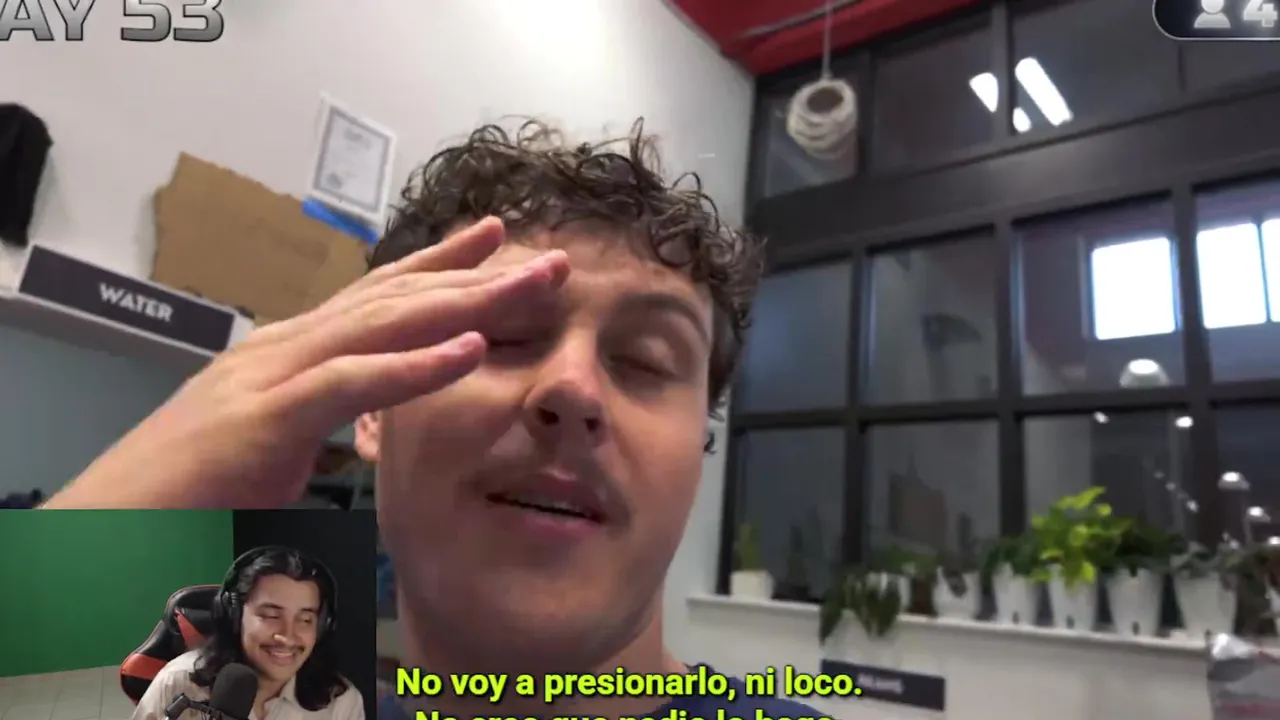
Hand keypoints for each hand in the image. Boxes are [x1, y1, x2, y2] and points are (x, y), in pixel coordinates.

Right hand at [44, 217, 568, 508]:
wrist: (100, 531)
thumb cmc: (185, 499)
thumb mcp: (269, 454)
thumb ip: (317, 432)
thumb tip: (364, 436)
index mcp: (287, 356)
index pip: (377, 300)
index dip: (441, 268)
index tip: (498, 244)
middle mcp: (283, 350)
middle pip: (394, 299)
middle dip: (476, 274)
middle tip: (547, 257)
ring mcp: (268, 377)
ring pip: (381, 325)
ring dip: (465, 303)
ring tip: (531, 285)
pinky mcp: (260, 421)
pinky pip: (349, 385)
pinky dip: (412, 367)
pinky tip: (469, 352)